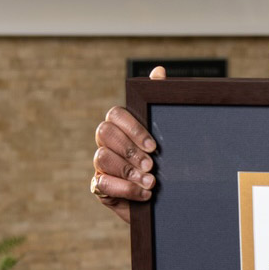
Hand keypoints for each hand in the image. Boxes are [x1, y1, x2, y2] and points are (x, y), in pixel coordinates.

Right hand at [92, 66, 163, 222]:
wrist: (168, 198)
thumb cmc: (166, 161)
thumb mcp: (168, 134)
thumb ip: (160, 103)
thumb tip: (158, 71)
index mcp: (122, 126)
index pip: (115, 115)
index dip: (133, 129)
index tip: (154, 147)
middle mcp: (107, 142)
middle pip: (104, 133)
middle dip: (129, 150)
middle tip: (152, 165)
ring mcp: (101, 164)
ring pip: (102, 158)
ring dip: (128, 171)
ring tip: (151, 182)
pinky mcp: (100, 187)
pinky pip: (102, 184)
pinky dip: (125, 189)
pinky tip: (144, 194)